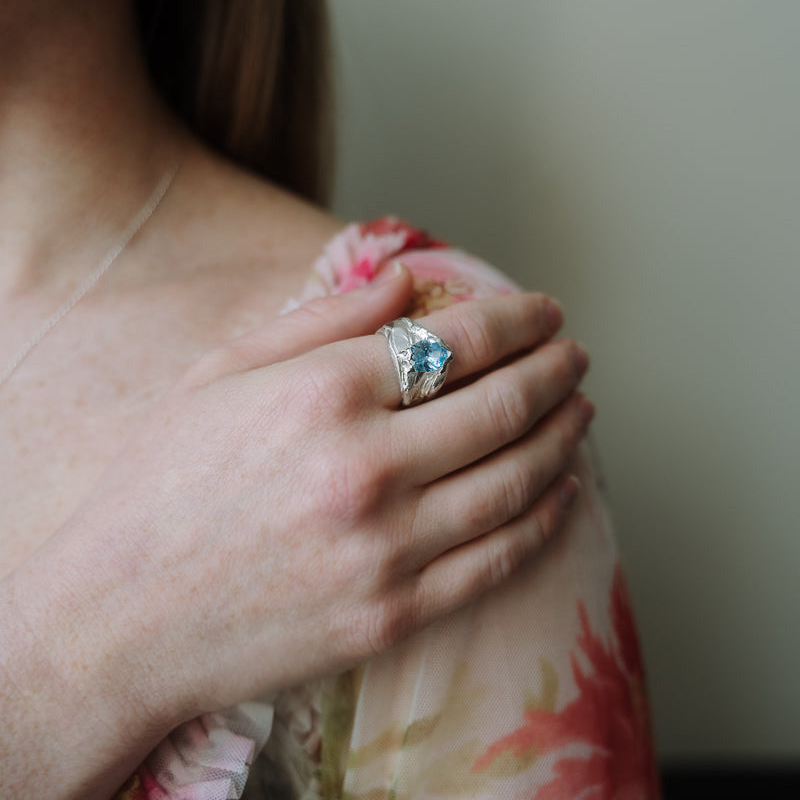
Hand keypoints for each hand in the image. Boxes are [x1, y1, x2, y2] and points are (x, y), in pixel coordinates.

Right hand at [16, 263, 592, 732]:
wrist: (120, 617)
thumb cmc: (163, 484)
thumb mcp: (223, 374)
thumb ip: (323, 319)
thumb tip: (408, 280)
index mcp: (323, 394)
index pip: (461, 342)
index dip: (520, 320)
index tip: (545, 312)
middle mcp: (367, 468)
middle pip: (504, 407)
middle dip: (556, 372)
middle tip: (575, 355)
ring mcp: (387, 549)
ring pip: (517, 482)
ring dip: (564, 438)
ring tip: (580, 410)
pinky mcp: (394, 615)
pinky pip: (498, 558)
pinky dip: (545, 517)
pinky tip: (562, 491)